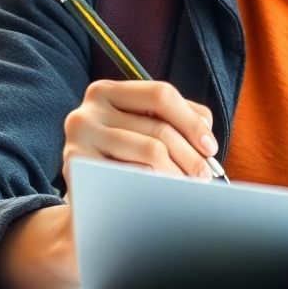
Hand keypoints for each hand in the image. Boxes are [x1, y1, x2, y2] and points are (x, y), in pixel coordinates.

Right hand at [62, 79, 217, 192]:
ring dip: (178, 173)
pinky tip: (161, 194)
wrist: (83, 197)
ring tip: (187, 187)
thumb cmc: (120, 160)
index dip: (191, 121)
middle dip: (191, 155)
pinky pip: (132, 175)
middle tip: (204, 176)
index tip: (210, 147)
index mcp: (107, 91)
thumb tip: (207, 139)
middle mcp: (88, 110)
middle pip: (159, 128)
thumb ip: (172, 122)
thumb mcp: (141, 130)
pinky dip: (154, 185)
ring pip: (151, 151)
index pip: (161, 94)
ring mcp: (78, 139)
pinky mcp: (76, 168)